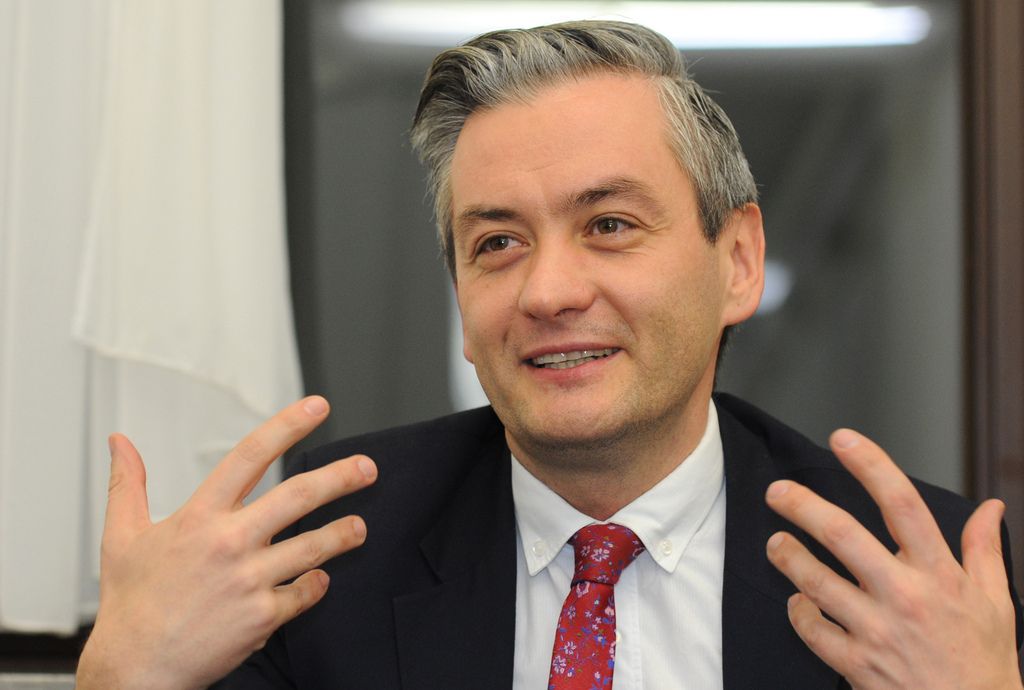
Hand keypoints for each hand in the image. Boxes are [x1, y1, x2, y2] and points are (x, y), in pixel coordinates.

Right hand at [76, 396, 376, 689]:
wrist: (135, 669)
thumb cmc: (131, 605)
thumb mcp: (121, 537)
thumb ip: (128, 484)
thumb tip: (121, 442)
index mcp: (199, 517)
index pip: (250, 455)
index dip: (287, 425)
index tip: (316, 408)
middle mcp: (230, 543)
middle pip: (299, 496)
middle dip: (341, 477)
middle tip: (366, 468)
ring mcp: (250, 580)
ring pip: (313, 546)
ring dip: (343, 533)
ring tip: (359, 527)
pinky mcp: (263, 616)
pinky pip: (305, 593)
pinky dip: (316, 585)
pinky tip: (319, 578)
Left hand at [765, 428, 1021, 689]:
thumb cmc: (984, 663)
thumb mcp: (996, 602)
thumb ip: (984, 550)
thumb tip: (990, 508)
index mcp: (940, 574)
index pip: (902, 504)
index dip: (870, 465)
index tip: (843, 440)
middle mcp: (905, 596)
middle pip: (843, 534)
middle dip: (802, 506)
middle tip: (777, 491)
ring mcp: (877, 631)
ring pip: (815, 580)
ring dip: (787, 556)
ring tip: (775, 543)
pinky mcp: (856, 663)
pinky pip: (811, 628)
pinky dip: (798, 611)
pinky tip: (797, 601)